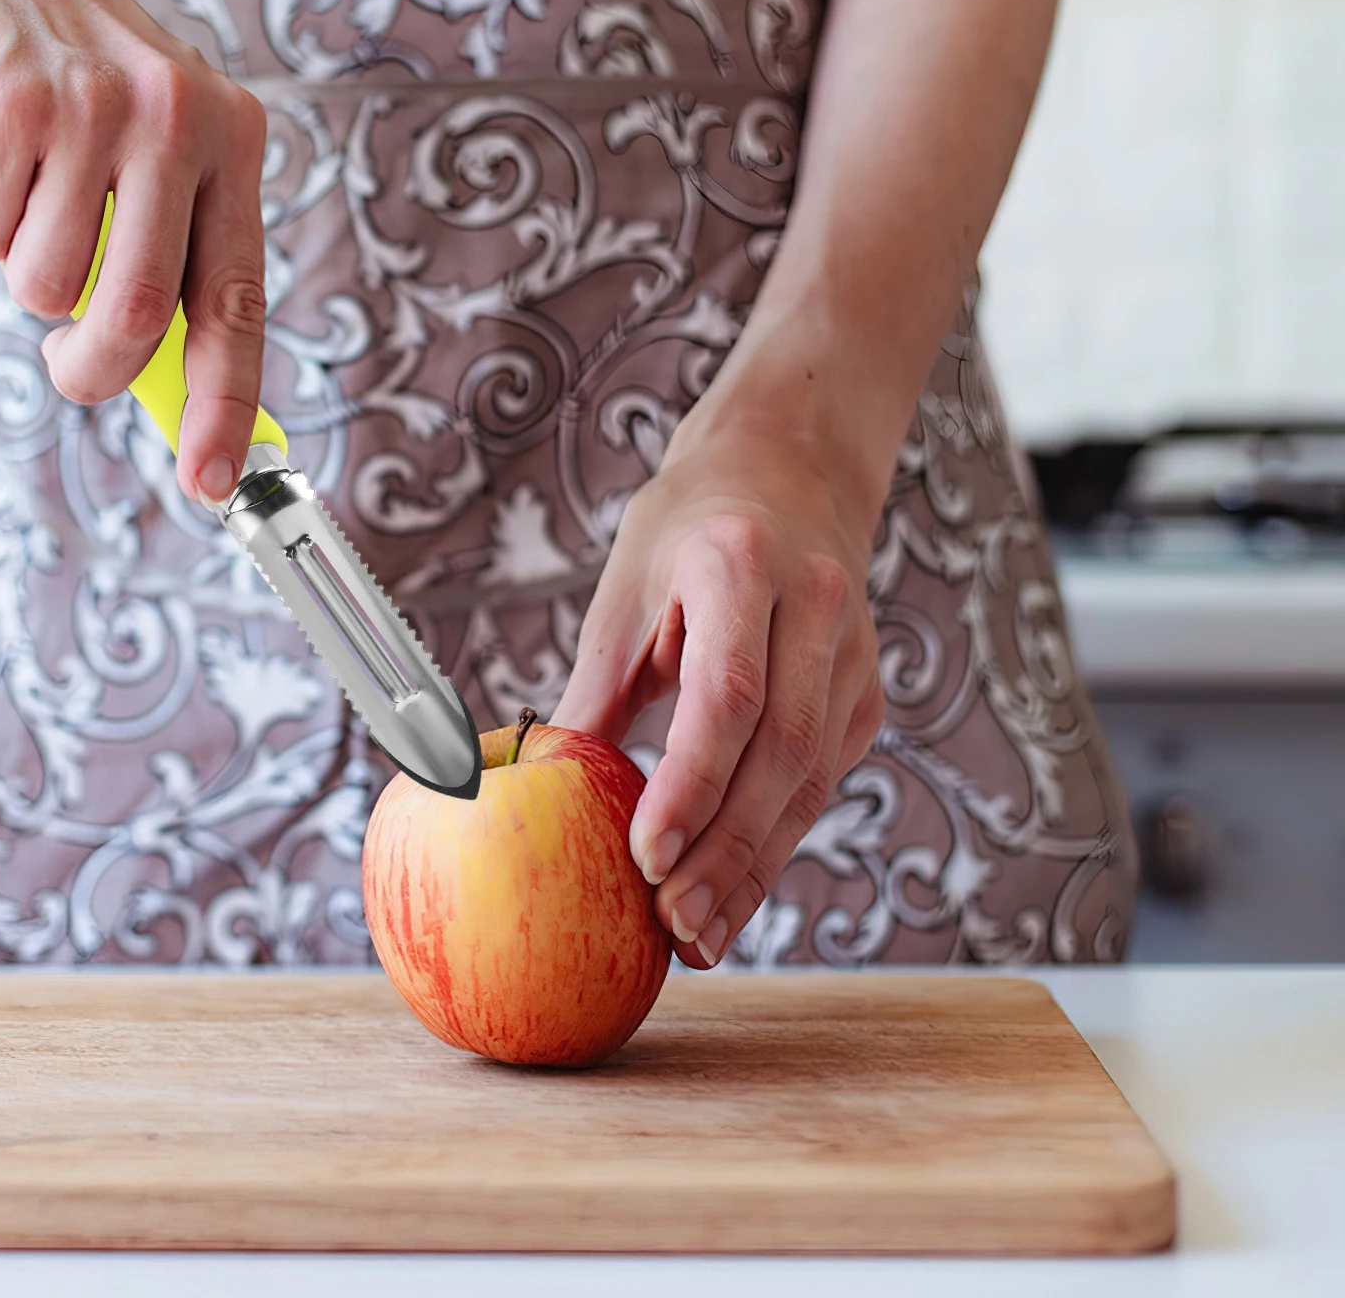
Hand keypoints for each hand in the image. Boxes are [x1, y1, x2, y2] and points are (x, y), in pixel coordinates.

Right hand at [0, 0, 268, 503]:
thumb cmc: (79, 93)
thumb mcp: (154, 160)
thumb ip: (174, 263)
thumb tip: (178, 399)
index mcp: (235, 145)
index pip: (240, 304)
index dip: (227, 405)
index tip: (212, 481)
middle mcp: (181, 120)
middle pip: (140, 316)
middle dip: (93, 370)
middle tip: (68, 365)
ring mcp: (97, 105)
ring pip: (49, 286)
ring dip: (25, 280)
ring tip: (31, 209)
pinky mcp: (13, 99)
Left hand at [552, 420, 883, 969]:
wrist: (789, 471)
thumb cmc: (685, 531)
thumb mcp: (625, 588)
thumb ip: (595, 688)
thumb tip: (539, 791)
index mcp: (742, 565)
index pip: (730, 693)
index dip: (691, 783)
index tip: (646, 858)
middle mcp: (816, 607)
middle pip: (781, 751)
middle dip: (726, 851)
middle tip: (671, 927)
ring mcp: (853, 654)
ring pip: (811, 778)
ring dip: (755, 866)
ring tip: (697, 935)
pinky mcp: (865, 694)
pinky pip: (821, 780)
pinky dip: (775, 842)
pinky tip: (733, 892)